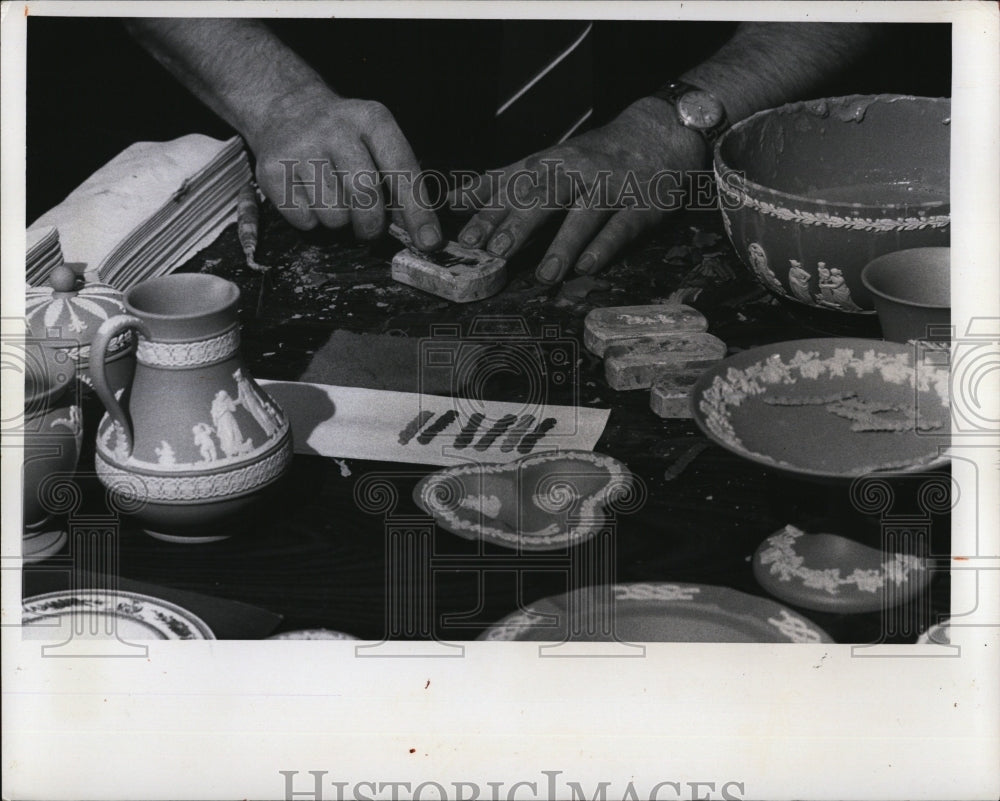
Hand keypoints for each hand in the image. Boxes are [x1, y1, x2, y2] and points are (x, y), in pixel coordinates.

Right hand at [248, 85, 441, 249]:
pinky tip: (309, 195)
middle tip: (369, 228)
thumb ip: (400, 181)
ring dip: (340, 222)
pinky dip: (312, 220)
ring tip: (334, 201)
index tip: (430, 242)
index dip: (418, 211)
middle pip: (365, 197)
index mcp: (372, 119)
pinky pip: (305, 221)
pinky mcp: (271, 170)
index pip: (402, 170)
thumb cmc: (344, 137)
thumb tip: (423, 234)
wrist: (285, 106)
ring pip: (334, 216)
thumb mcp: (376, 140)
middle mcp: (335, 129)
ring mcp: (300, 148)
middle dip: (372, 225)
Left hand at [453, 98, 706, 283]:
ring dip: (563, 244)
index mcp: (549, 165)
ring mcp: (610, 189)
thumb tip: (453, 198)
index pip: (514, 188)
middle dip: (520, 223)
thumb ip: (500, 182)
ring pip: (584, 214)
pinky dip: (604, 247)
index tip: (466, 238)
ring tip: (544, 275)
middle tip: (498, 251)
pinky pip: (622, 228)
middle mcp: (577, 174)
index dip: (489, 213)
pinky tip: (587, 267)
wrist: (658, 134)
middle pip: (545, 196)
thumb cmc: (592, 156)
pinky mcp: (641, 205)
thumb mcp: (544, 163)